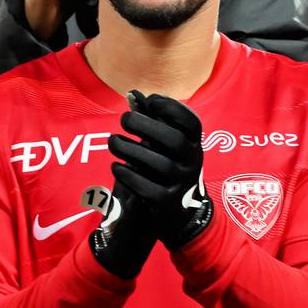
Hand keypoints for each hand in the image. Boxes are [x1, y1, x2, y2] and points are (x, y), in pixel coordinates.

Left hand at [108, 91, 213, 249]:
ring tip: (113, 142)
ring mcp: (181, 184)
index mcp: (194, 145)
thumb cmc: (167, 168)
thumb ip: (151, 119)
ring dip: (130, 149)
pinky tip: (116, 166)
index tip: (149, 101)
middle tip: (124, 120)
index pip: (192, 122)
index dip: (171, 107)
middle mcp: (192, 163)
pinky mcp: (166, 203)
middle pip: (174, 140)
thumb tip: (132, 94)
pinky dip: (128, 175)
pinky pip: (147, 188)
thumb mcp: (164, 145)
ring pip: (159, 164)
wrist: (178, 214)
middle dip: (145, 125)